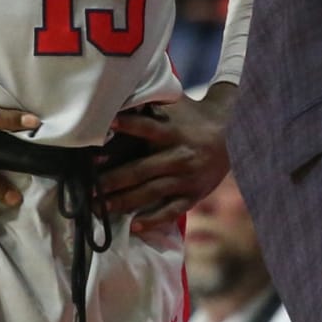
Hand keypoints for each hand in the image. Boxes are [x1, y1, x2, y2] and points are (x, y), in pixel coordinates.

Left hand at [99, 82, 233, 231]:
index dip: (128, 126)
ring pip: (152, 193)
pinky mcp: (194, 194)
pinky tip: (134, 225)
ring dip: (124, 201)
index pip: (147, 128)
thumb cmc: (192, 116)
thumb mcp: (175, 104)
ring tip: (100, 207)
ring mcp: (187, 178)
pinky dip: (153, 219)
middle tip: (89, 187)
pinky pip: (172, 210)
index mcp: (173, 131)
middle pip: (142, 170)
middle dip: (113, 179)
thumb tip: (119, 95)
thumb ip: (151, 103)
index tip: (106, 127)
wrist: (232, 134)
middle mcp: (180, 155)